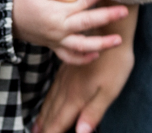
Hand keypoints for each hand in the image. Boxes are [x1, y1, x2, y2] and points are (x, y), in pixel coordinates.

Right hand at [13, 0, 129, 64]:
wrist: (4, 16)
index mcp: (56, 10)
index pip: (82, 1)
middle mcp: (59, 27)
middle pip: (88, 22)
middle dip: (107, 17)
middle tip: (124, 12)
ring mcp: (56, 39)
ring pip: (82, 45)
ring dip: (101, 43)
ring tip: (118, 41)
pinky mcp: (53, 46)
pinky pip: (69, 57)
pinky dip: (83, 58)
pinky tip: (96, 55)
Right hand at [34, 6, 136, 132]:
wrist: (111, 30)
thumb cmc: (115, 63)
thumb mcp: (109, 91)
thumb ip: (93, 112)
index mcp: (76, 96)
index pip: (59, 121)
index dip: (51, 132)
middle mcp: (67, 88)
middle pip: (52, 112)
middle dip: (44, 126)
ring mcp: (66, 77)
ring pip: (51, 100)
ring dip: (43, 114)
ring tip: (36, 126)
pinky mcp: (69, 68)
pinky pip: (54, 87)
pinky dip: (48, 98)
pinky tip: (48, 99)